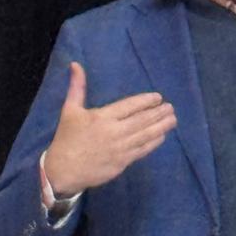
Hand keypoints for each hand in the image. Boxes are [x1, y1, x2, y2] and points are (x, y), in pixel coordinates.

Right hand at [43, 62, 176, 195]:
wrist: (63, 171)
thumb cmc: (66, 139)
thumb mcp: (69, 110)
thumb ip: (77, 87)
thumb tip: (76, 64)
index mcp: (102, 117)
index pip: (130, 106)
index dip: (146, 101)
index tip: (158, 97)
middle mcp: (115, 132)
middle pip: (142, 120)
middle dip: (158, 113)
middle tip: (171, 107)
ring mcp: (120, 149)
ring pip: (145, 135)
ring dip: (161, 127)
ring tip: (172, 119)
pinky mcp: (122, 163)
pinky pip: (142, 150)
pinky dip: (153, 143)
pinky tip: (162, 136)